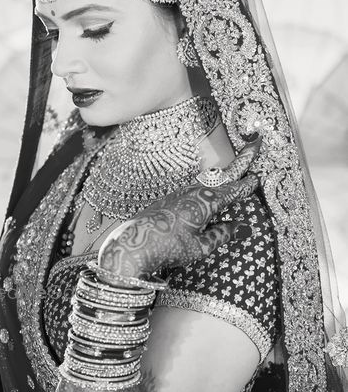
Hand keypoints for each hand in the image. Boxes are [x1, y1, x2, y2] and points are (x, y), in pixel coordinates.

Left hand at [97, 136, 260, 278]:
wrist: (133, 244)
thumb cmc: (169, 248)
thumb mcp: (202, 246)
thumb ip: (223, 234)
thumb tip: (242, 227)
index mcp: (206, 203)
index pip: (233, 191)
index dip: (247, 184)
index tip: (257, 176)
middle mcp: (194, 193)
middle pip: (223, 176)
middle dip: (241, 161)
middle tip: (255, 144)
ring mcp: (180, 193)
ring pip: (207, 181)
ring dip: (222, 175)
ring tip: (235, 168)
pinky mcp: (168, 198)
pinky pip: (194, 189)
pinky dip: (206, 186)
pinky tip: (207, 191)